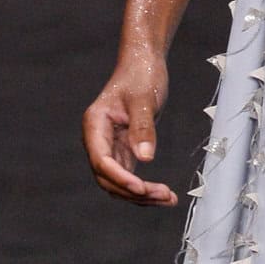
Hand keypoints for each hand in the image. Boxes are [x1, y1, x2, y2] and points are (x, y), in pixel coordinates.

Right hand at [83, 49, 177, 204]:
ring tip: (169, 199)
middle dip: (133, 191)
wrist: (144, 64)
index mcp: (95, 125)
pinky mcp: (124, 150)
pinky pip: (130, 177)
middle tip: (163, 195)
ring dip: (141, 195)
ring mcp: (110, 147)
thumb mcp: (144, 99)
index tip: (141, 188)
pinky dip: (145, 188)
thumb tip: (145, 158)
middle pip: (108, 178)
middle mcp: (98, 139)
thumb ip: (143, 128)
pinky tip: (165, 195)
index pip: (101, 160)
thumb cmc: (141, 75)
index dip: (120, 178)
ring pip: (119, 182)